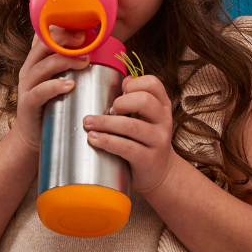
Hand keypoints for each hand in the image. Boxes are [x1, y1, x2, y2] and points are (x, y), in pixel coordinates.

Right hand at [9, 28, 90, 153]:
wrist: (32, 136)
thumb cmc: (52, 106)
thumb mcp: (58, 81)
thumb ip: (71, 67)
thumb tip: (100, 53)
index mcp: (37, 61)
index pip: (45, 37)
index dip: (62, 29)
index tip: (83, 28)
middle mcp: (29, 70)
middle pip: (42, 46)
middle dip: (64, 39)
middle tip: (85, 39)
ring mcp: (27, 86)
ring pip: (43, 67)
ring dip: (65, 60)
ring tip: (85, 60)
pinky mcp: (28, 103)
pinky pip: (39, 91)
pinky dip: (54, 86)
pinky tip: (70, 85)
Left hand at [81, 74, 182, 193]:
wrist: (159, 173)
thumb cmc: (144, 139)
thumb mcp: (144, 116)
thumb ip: (135, 98)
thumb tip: (125, 79)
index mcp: (162, 105)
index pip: (153, 84)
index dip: (134, 84)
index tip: (120, 92)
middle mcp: (163, 120)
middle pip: (144, 101)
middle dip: (121, 102)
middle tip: (109, 110)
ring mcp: (158, 140)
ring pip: (131, 126)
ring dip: (105, 123)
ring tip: (88, 123)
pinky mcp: (148, 159)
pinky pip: (126, 147)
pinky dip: (107, 141)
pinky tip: (94, 138)